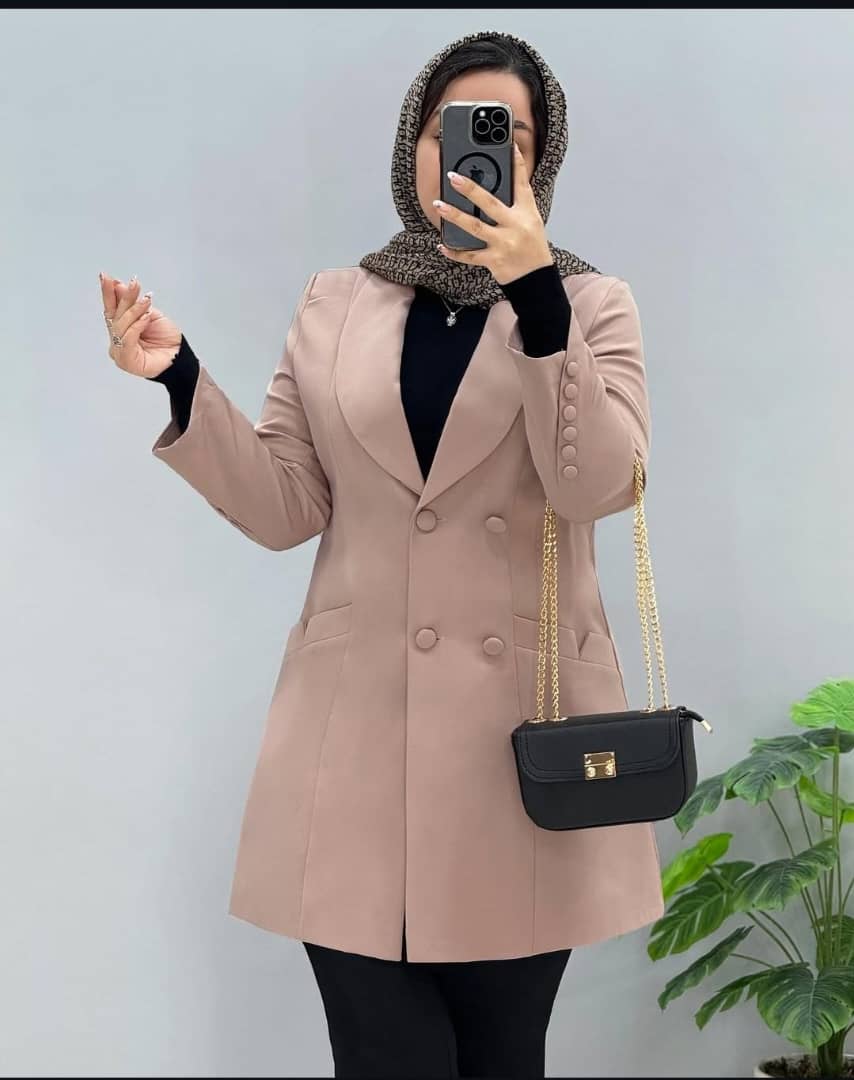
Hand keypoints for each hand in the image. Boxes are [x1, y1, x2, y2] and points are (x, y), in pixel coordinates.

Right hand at [100, 272, 182, 378]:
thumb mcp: (150, 314)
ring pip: (121, 326)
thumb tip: (118, 285)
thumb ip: (133, 303)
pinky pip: (127, 339)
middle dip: (124, 298)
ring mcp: (119, 351)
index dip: (108, 293)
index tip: (106, 277)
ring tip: (146, 300)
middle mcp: (117, 340)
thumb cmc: (167, 339)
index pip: (111, 309)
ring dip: (134, 310)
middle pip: (116, 316)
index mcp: (121, 329)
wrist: (180, 357)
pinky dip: (136, 326)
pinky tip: (145, 317)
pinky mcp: (125, 361)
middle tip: (133, 284)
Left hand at [434, 142, 553, 285]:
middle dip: (470, 188)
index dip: (516, 163)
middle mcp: (515, 226)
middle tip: (452, 177)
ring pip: (475, 227)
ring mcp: (503, 244)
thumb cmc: (532, 247)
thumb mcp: (531, 221)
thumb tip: (490, 189)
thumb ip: (515, 204)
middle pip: (490, 203)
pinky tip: (441, 244)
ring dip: (455, 215)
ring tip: (439, 205)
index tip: (510, 145)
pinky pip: (469, 255)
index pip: (522, 183)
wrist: (536, 280)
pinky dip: (454, 251)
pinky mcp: (493, 261)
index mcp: (526, 213)